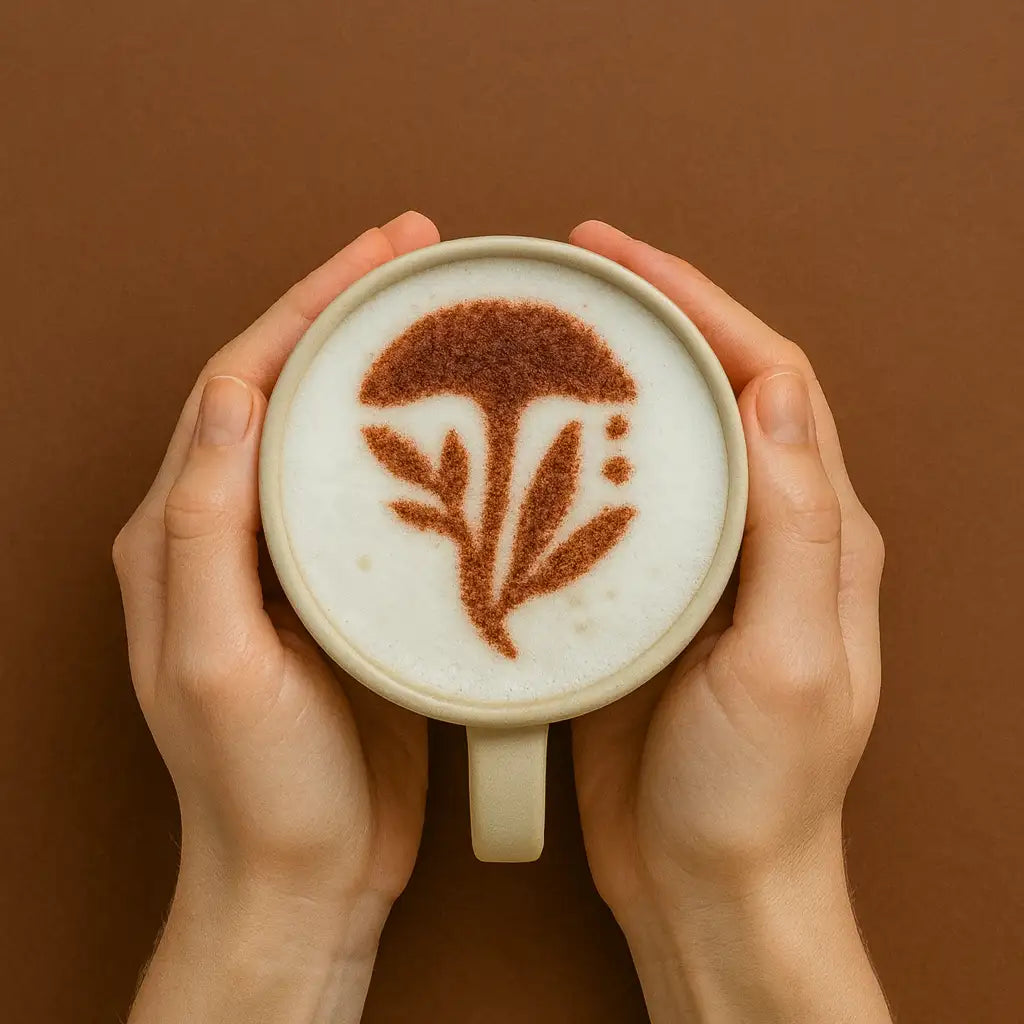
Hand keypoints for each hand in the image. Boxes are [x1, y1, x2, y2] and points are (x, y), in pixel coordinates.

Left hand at [113, 213, 438, 1023]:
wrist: (302, 875)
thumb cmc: (257, 785)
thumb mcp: (217, 660)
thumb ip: (207, 528)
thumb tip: (230, 394)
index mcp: (185, 535)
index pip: (239, 384)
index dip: (304, 306)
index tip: (378, 253)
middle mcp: (231, 533)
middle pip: (284, 388)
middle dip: (345, 310)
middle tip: (418, 255)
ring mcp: (290, 561)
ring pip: (329, 432)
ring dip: (378, 364)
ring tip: (441, 314)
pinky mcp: (343, 593)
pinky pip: (371, 493)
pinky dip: (410, 441)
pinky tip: (459, 425)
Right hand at [570, 222, 889, 1021]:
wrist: (708, 885)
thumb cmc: (759, 793)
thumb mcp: (794, 664)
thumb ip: (796, 531)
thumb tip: (775, 394)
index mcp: (817, 535)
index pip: (770, 380)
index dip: (705, 304)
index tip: (625, 258)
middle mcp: (763, 536)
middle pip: (715, 390)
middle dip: (654, 316)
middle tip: (575, 273)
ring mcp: (700, 568)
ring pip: (662, 441)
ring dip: (612, 377)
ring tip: (544, 335)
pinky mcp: (643, 604)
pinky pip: (612, 507)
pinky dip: (575, 457)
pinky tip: (524, 441)